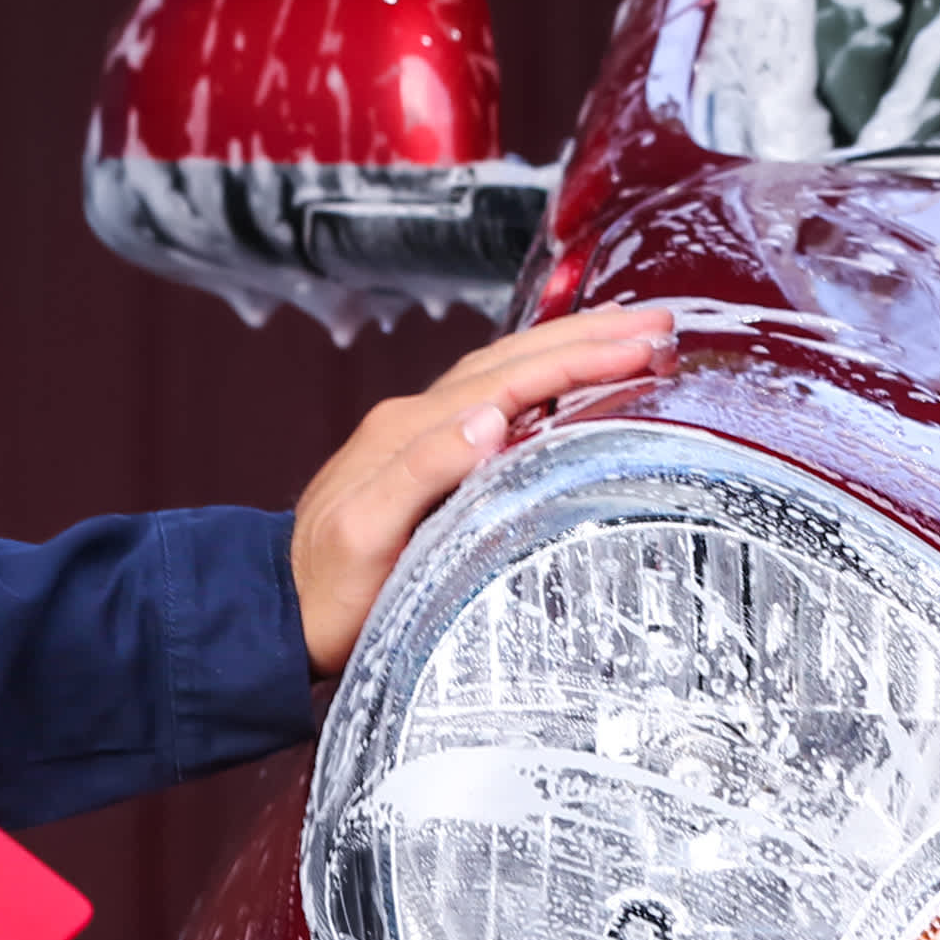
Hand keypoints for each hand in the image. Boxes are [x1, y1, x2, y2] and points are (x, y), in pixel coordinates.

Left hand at [287, 305, 675, 678]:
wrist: (278, 613)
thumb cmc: (328, 594)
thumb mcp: (367, 537)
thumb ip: (421, 472)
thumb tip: (491, 419)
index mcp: (410, 430)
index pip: (512, 379)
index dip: (581, 360)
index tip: (643, 348)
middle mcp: (416, 419)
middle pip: (515, 359)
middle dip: (590, 338)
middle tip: (662, 326)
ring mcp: (420, 433)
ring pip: (508, 370)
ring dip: (572, 348)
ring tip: (633, 334)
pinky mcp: (427, 454)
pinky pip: (496, 397)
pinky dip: (543, 378)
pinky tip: (572, 378)